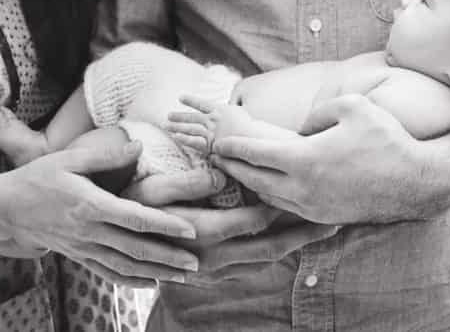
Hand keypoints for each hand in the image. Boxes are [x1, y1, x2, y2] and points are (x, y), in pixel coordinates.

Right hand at [0, 139, 200, 285]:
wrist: (4, 208)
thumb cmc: (38, 177)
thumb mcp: (70, 157)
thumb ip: (106, 154)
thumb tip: (139, 146)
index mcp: (90, 205)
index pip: (135, 218)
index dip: (164, 225)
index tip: (190, 229)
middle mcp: (89, 232)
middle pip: (136, 249)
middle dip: (168, 257)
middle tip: (197, 263)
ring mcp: (83, 248)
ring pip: (125, 266)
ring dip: (156, 273)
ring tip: (183, 276)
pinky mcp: (77, 256)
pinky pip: (108, 272)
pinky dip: (131, 280)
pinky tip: (151, 283)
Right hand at [127, 168, 338, 285]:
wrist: (112, 241)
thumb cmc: (131, 205)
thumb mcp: (154, 189)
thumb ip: (189, 184)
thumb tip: (223, 175)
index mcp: (203, 232)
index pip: (254, 221)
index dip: (285, 207)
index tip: (312, 192)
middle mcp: (212, 257)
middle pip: (270, 248)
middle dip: (305, 235)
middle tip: (336, 223)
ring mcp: (212, 269)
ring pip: (263, 261)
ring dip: (294, 246)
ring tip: (322, 231)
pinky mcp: (211, 273)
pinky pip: (251, 265)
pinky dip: (274, 253)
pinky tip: (288, 242)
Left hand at [211, 94, 449, 223]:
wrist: (417, 181)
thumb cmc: (385, 138)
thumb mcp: (350, 106)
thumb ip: (316, 112)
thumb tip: (301, 127)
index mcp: (305, 159)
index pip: (256, 154)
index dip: (233, 147)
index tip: (216, 143)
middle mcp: (305, 188)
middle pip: (256, 179)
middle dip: (233, 167)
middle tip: (215, 157)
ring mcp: (315, 206)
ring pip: (271, 196)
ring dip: (252, 183)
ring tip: (238, 170)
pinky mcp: (326, 216)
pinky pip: (289, 206)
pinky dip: (273, 195)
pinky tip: (270, 185)